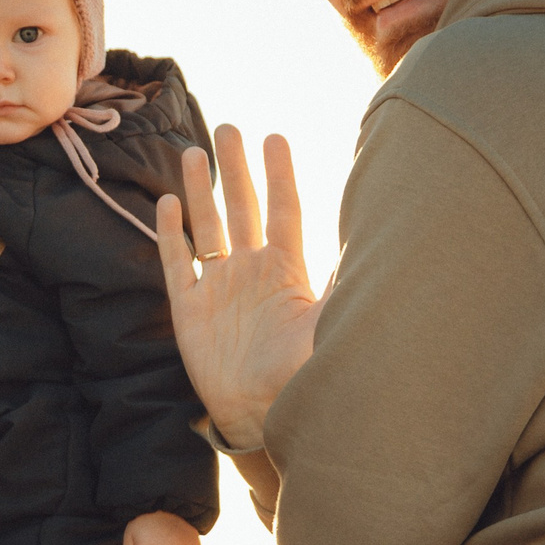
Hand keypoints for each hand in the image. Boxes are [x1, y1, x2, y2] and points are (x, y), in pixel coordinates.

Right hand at [155, 125, 319, 449]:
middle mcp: (251, 272)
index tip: (275, 137)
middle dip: (235, 169)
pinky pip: (178, 264)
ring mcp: (219, 288)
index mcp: (286, 270)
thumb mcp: (327, 325)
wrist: (262, 415)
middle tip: (229, 128)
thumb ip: (344, 285)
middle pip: (242, 208)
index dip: (279, 175)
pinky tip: (167, 203)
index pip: (283, 211)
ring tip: (196, 152)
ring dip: (201, 191)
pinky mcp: (190, 310)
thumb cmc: (301, 374)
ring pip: (207, 228)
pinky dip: (171, 235)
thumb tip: (376, 242)